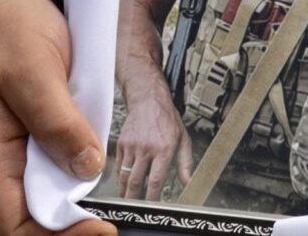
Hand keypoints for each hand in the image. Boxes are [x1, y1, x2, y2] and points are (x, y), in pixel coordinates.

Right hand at [0, 0, 115, 235]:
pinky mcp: (51, 128)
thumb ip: (56, 118)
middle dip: (74, 227)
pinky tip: (108, 172)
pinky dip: (89, 170)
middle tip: (115, 225)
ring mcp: (31, 144)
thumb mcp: (31, 69)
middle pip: (38, 216)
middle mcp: (10, 156)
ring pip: (58, 191)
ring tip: (116, 209)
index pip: (15, 222)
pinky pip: (71, 159)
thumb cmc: (6, 29)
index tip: (99, 230)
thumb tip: (85, 165)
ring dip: (83, 203)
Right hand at [115, 79, 192, 199]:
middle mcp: (146, 148)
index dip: (152, 196)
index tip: (152, 205)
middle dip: (134, 198)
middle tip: (136, 207)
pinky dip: (121, 176)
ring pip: (125, 175)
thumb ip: (186, 162)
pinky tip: (125, 181)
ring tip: (128, 198)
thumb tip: (188, 182)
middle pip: (136, 181)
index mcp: (164, 149)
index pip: (156, 180)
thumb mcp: (183, 139)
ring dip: (125, 190)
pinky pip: (119, 166)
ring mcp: (132, 146)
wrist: (148, 100)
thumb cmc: (167, 119)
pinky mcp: (122, 143)